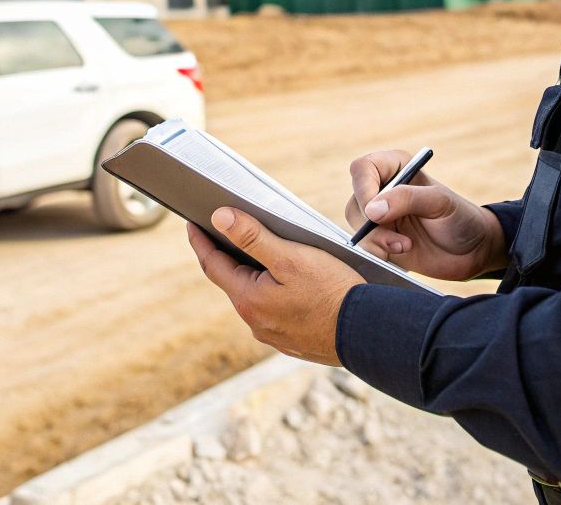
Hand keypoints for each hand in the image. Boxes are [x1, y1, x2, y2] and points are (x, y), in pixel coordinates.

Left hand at [186, 210, 363, 365]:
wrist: (369, 333)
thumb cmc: (333, 292)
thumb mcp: (291, 257)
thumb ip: (253, 237)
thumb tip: (219, 218)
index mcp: (249, 300)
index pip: (213, 265)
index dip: (201, 241)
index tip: (191, 224)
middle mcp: (256, 322)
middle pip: (234, 281)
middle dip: (228, 256)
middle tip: (224, 232)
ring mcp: (274, 336)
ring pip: (255, 298)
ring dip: (254, 276)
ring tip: (260, 254)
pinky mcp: (294, 342)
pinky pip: (275, 312)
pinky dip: (273, 294)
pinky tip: (288, 284)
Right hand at [344, 150, 506, 280]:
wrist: (473, 251)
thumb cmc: (461, 218)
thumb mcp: (440, 202)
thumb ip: (407, 199)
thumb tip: (371, 210)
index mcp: (396, 169)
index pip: (363, 169)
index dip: (363, 189)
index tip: (374, 213)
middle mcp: (383, 191)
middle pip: (355, 201)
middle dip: (372, 223)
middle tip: (397, 237)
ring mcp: (380, 218)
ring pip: (356, 226)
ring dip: (377, 240)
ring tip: (406, 246)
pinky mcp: (381, 241)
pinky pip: (364, 247)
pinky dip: (378, 253)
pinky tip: (403, 252)